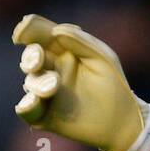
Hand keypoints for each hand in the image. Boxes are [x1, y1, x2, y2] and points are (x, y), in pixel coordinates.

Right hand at [12, 13, 145, 150]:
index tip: (25, 27)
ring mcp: (47, 94)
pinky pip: (27, 110)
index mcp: (62, 52)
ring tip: (55, 84)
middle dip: (31, 57)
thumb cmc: (115, 86)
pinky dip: (26, 106)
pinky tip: (34, 102)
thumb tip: (55, 30)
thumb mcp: (102, 58)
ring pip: (31, 83)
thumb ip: (80, 41)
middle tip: (38, 59)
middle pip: (31, 58)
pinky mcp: (46, 117)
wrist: (124, 123)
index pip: (40, 36)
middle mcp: (50, 71)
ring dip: (39, 82)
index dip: (30, 30)